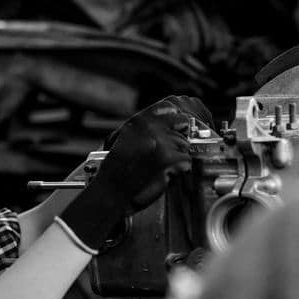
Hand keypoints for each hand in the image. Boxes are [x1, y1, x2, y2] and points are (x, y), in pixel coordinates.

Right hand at [102, 95, 211, 209]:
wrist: (111, 191)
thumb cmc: (116, 169)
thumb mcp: (124, 137)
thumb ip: (146, 126)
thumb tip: (170, 118)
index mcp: (140, 120)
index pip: (170, 107)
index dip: (175, 120)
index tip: (176, 128)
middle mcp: (152, 127)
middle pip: (183, 124)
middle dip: (180, 137)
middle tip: (166, 152)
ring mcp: (163, 143)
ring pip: (186, 145)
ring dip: (178, 156)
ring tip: (159, 166)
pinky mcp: (171, 159)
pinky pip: (186, 162)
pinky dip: (179, 170)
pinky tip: (162, 174)